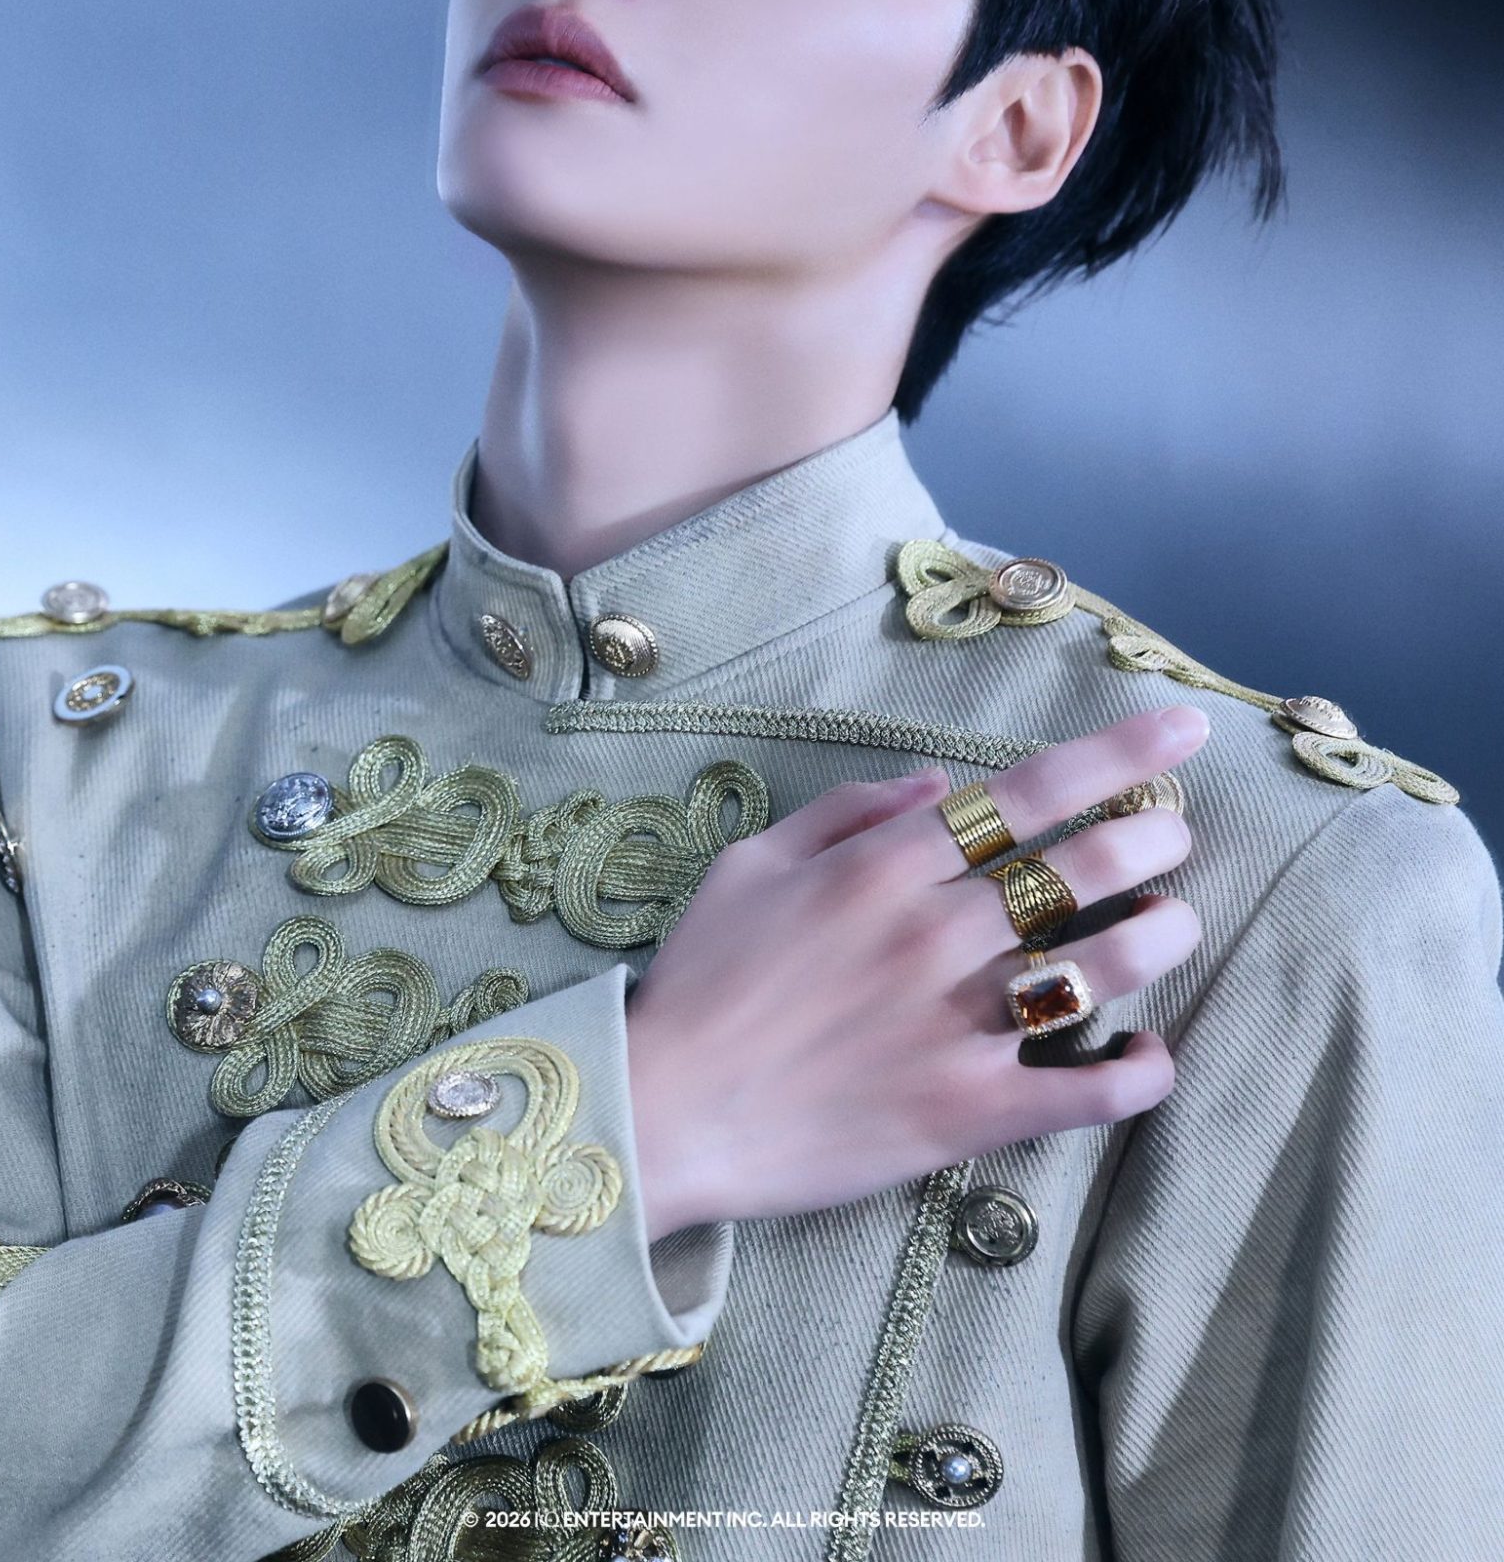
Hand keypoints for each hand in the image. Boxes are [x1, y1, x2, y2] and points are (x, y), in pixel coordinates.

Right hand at [626, 704, 1208, 1238]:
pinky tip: (1149, 1052)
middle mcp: (937, 933)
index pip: (1030, 792)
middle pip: (1086, 868)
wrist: (661, 1114)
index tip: (1185, 733)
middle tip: (1173, 839)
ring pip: (1107, 966)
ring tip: (1174, 922)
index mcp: (887, 866)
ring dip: (1163, 935)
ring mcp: (960, 1025)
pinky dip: (1139, 1071)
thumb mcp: (751, 864)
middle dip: (1156, 840)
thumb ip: (847, 811)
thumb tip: (940, 785)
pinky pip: (1089, 1092)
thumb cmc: (701, 983)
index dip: (1121, 756)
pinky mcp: (970, 1112)